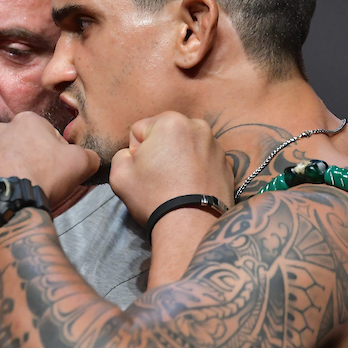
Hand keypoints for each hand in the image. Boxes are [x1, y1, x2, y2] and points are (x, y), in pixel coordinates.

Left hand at [0, 112, 98, 206]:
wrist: (12, 204)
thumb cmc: (47, 177)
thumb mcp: (81, 163)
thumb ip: (89, 154)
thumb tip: (91, 157)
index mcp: (27, 120)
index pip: (44, 133)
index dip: (52, 151)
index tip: (54, 168)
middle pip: (18, 144)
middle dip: (26, 158)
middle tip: (35, 180)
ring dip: (5, 169)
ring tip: (16, 189)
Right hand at [109, 112, 233, 226]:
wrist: (191, 226)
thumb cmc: (154, 196)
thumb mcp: (119, 174)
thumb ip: (121, 154)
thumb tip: (133, 154)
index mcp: (170, 121)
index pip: (139, 130)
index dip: (135, 152)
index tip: (143, 171)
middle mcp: (198, 127)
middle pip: (166, 135)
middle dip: (160, 151)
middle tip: (158, 178)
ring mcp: (216, 146)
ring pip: (186, 147)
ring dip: (179, 160)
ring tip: (176, 186)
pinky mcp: (228, 165)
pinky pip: (203, 161)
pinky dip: (196, 170)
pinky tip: (191, 189)